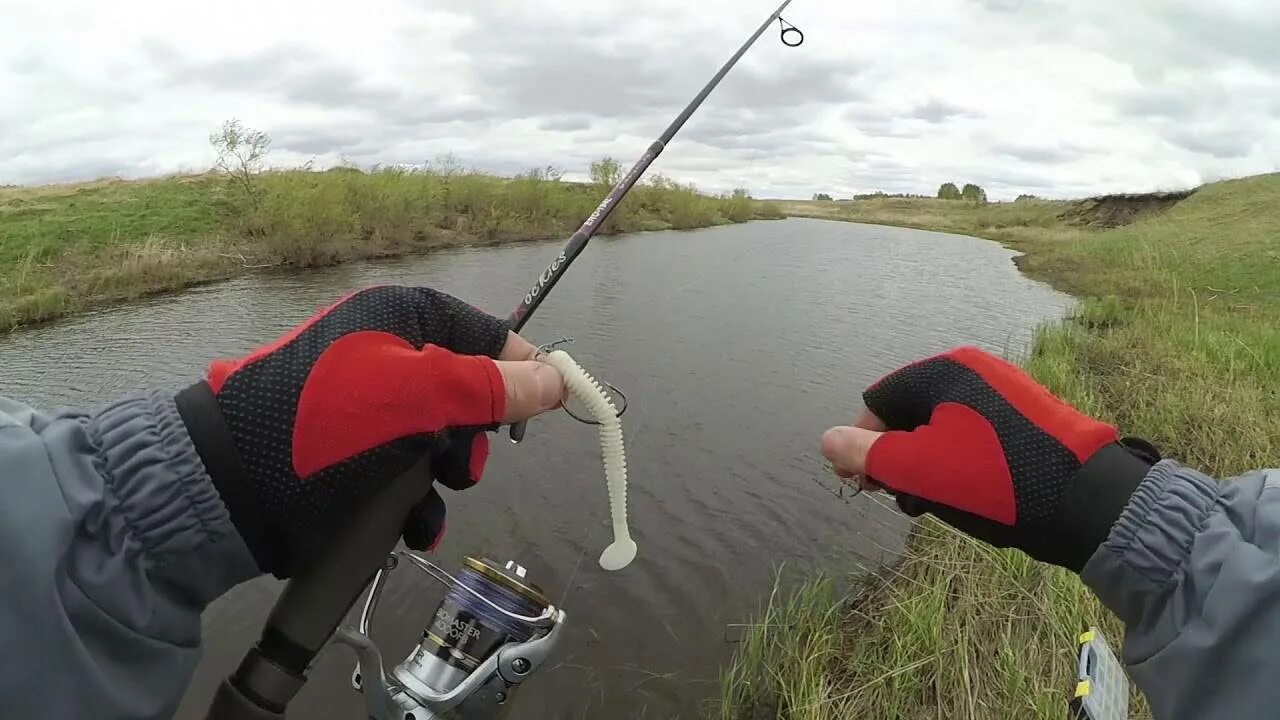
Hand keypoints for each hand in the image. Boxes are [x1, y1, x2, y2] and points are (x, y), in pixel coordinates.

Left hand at [174, 285, 565, 577]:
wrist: (230, 491)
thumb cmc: (327, 428)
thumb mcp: (419, 398)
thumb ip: (493, 388)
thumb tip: (558, 378)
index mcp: (401, 319)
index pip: (488, 334)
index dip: (523, 370)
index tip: (552, 407)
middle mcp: (388, 358)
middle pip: (471, 396)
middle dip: (473, 439)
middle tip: (459, 463)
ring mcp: (370, 413)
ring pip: (444, 445)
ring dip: (444, 480)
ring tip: (420, 500)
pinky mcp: (355, 460)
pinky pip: (410, 477)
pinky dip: (416, 504)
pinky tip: (407, 523)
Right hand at [820, 346, 1159, 571]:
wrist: (1087, 500)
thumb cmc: (992, 480)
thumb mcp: (917, 469)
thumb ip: (866, 454)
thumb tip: (826, 440)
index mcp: (945, 371)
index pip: (878, 402)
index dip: (861, 443)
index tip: (861, 483)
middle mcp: (976, 372)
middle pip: (910, 413)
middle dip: (895, 457)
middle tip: (899, 497)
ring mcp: (1006, 394)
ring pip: (942, 429)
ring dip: (925, 466)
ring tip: (934, 503)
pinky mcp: (1029, 419)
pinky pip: (975, 436)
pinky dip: (959, 464)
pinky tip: (967, 496)